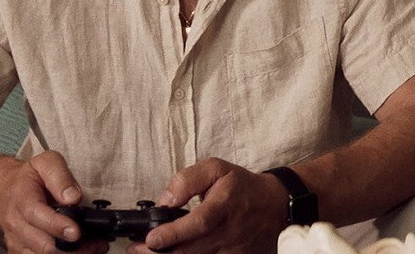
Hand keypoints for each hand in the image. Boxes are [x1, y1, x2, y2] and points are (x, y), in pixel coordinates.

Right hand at [0, 150, 107, 253]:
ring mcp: (18, 240)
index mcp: (22, 199)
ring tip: (95, 247)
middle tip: (98, 243)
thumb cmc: (29, 178)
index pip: (37, 216)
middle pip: (42, 245)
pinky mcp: (21, 251)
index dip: (57, 226)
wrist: (3, 192)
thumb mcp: (45, 163)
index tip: (76, 231)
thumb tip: (73, 197)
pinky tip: (81, 251)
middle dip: (72, 248)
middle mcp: (17, 224)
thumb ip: (60, 176)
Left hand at [130, 157, 287, 253]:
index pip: (199, 222)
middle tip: (137, 250)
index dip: (174, 233)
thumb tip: (165, 200)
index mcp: (226, 203)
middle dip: (161, 253)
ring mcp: (233, 250)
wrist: (277, 207)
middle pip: (193, 249)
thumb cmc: (242, 187)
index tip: (151, 238)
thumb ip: (189, 179)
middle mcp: (230, 230)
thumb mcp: (218, 169)